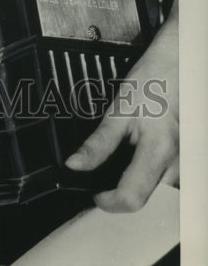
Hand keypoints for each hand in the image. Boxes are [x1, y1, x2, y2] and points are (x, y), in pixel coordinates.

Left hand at [65, 0, 178, 211]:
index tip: (94, 194)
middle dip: (123, 194)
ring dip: (139, 184)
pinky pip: (171, 177)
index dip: (109, 202)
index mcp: (158, 150)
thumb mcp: (120, 107)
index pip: (133, 197)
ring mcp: (188, 162)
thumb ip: (99, 142)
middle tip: (103, 179)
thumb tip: (76, 165)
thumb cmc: (154, 79)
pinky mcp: (190, 157)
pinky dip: (153, 175)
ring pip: (162, 190)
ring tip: (122, 165)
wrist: (180, 63)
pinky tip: (140, 158)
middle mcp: (179, 162)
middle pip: (149, 199)